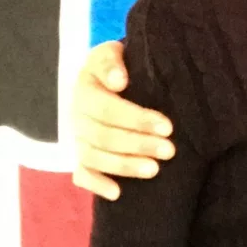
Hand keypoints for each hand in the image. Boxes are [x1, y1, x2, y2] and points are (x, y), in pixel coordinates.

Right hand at [71, 40, 175, 200]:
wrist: (112, 75)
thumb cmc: (120, 64)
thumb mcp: (113, 52)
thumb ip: (112, 62)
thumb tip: (119, 80)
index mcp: (84, 89)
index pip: (108, 108)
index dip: (137, 119)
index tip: (167, 127)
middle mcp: (77, 116)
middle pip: (103, 136)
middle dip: (138, 145)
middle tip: (169, 151)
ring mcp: (78, 138)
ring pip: (94, 157)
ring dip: (124, 166)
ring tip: (154, 170)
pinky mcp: (81, 155)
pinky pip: (81, 174)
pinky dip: (96, 184)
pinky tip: (117, 193)